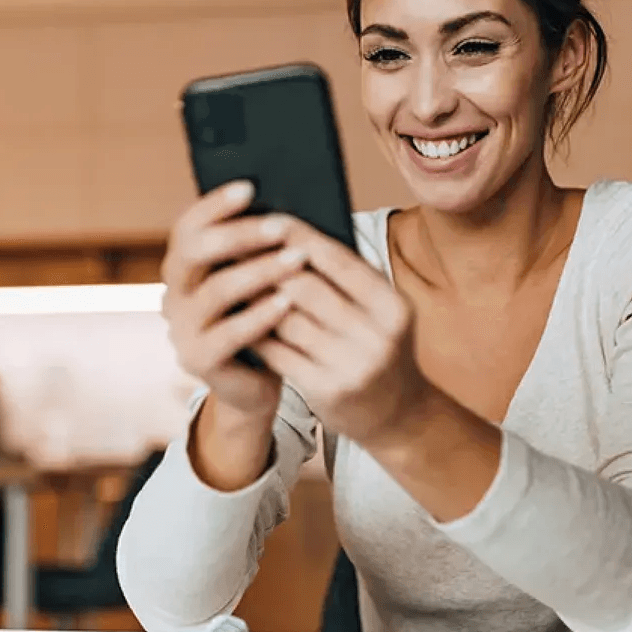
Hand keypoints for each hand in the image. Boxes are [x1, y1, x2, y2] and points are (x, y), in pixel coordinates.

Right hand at [160, 182, 307, 419]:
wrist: (256, 384)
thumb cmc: (264, 322)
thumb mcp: (259, 282)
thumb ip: (260, 252)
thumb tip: (291, 207)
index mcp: (184, 267)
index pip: (187, 226)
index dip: (215, 205)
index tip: (250, 187)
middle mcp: (174, 294)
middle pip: (195, 252)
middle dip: (239, 235)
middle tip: (282, 226)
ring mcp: (181, 329)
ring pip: (216, 291)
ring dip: (260, 271)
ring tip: (297, 260)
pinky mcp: (197, 360)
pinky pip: (229, 333)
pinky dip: (260, 315)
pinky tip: (288, 301)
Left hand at [251, 214, 432, 448]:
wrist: (398, 413)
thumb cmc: (379, 347)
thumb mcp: (381, 313)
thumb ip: (348, 279)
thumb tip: (294, 234)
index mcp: (392, 306)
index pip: (339, 260)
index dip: (301, 236)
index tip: (270, 218)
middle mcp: (376, 336)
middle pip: (306, 287)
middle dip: (269, 266)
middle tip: (238, 247)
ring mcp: (351, 366)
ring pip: (286, 320)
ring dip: (256, 299)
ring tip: (233, 280)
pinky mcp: (326, 390)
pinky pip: (278, 352)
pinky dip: (257, 332)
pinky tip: (241, 319)